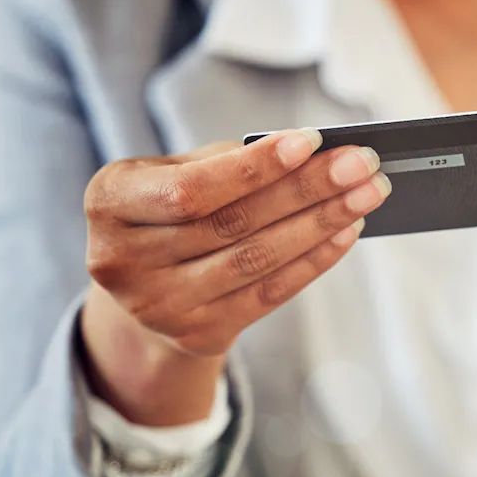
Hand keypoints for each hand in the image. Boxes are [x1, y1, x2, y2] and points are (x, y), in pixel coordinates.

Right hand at [80, 129, 391, 424]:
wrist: (144, 286)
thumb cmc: (171, 210)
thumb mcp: (174, 173)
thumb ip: (228, 162)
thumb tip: (314, 156)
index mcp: (109, 201)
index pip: (191, 187)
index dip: (255, 167)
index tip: (312, 141)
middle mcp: (122, 259)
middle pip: (233, 223)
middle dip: (307, 190)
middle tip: (362, 165)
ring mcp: (157, 305)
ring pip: (256, 260)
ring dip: (321, 225)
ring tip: (366, 196)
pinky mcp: (196, 334)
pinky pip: (268, 294)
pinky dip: (313, 261)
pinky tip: (346, 233)